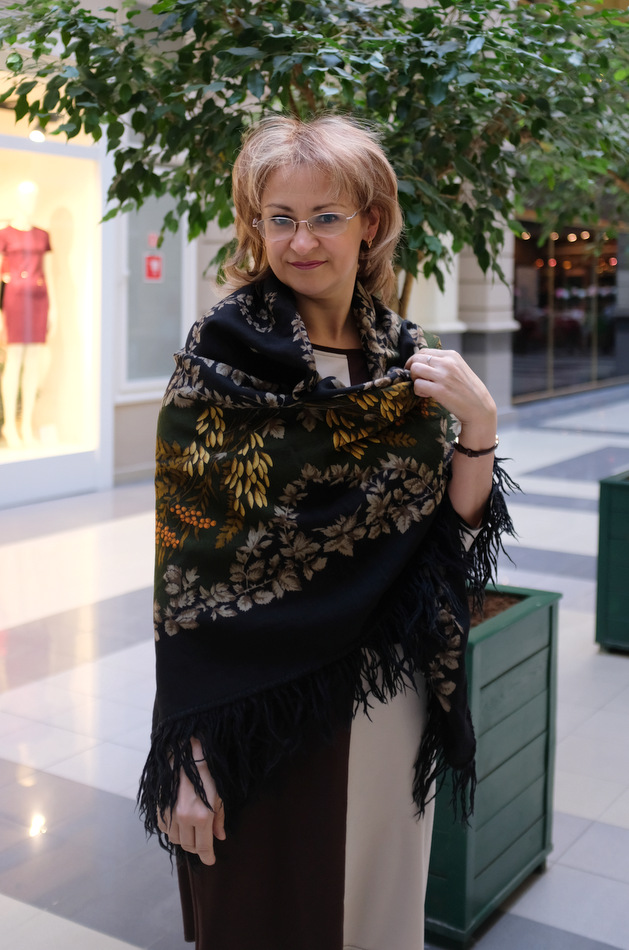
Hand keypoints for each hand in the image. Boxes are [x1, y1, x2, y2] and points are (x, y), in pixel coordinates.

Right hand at [157, 743, 225, 865]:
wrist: (186, 756)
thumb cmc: (207, 774)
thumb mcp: (219, 795)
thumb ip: (219, 818)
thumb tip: (220, 837)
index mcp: (202, 816)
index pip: (204, 846)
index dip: (208, 857)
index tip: (210, 861)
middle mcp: (185, 818)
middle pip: (189, 846)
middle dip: (197, 848)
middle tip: (203, 844)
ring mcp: (170, 814)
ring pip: (176, 840)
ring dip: (185, 839)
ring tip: (192, 831)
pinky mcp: (160, 809)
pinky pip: (165, 830)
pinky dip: (173, 831)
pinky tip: (180, 823)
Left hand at [405, 349, 496, 446]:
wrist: (479, 408)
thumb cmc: (468, 390)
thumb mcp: (459, 369)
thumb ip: (444, 363)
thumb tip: (423, 362)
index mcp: (452, 355)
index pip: (424, 351)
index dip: (415, 361)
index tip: (416, 370)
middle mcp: (447, 363)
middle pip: (416, 358)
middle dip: (412, 369)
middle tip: (417, 379)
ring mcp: (443, 376)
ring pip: (414, 369)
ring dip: (414, 379)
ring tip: (423, 387)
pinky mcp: (439, 390)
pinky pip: (417, 385)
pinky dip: (418, 391)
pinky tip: (426, 395)